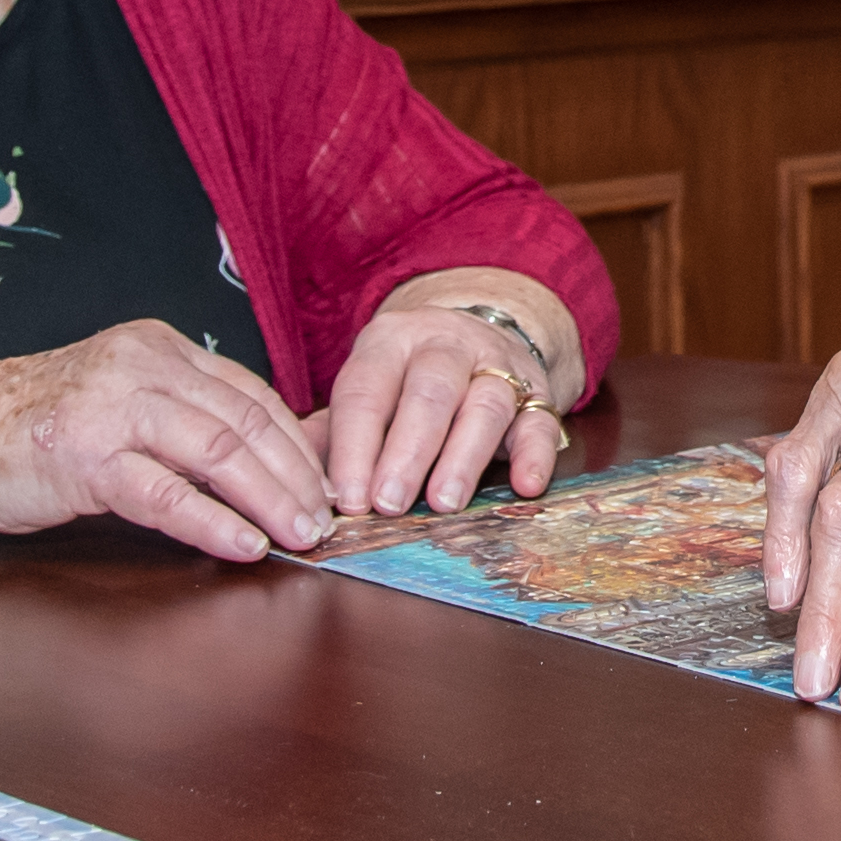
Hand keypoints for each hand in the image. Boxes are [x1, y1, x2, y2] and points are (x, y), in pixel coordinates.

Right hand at [0, 319, 333, 560]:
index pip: (252, 393)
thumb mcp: (123, 402)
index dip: (298, 445)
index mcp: (159, 348)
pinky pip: (165, 493)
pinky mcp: (84, 456)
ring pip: (218, 451)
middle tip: (326, 521)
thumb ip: (186, 419)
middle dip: (295, 477)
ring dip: (269, 499)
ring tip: (299, 537)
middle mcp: (142, 365)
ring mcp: (112, 407)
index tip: (326, 486)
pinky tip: (244, 545)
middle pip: (246, 421)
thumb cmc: (40, 429)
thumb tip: (268, 466)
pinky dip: (213, 522)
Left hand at [313, 301, 572, 518]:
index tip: (348, 500)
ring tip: (443, 503)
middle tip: (388, 503)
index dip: (354, 447)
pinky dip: (535, 454)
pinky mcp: (537, 391)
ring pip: (485, 404)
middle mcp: (445, 344)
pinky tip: (526, 485)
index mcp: (390, 342)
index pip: (367, 390)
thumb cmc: (407, 381)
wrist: (477, 336)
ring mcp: (497, 364)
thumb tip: (299, 484)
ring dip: (463, 457)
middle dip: (406, 453)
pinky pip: (541, 420)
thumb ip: (333, 433)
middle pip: (428, 393)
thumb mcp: (366, 390)